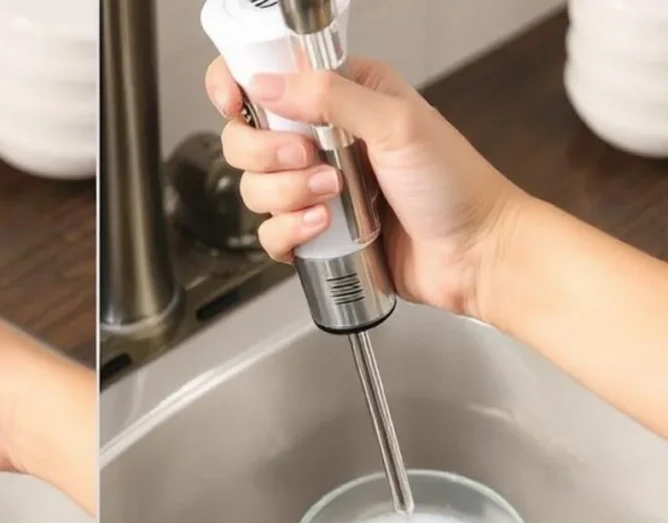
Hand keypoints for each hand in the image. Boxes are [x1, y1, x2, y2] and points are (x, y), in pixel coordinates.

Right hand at [205, 56, 525, 316]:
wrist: (476, 254)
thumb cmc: (455, 184)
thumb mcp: (397, 123)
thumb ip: (329, 95)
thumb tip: (267, 83)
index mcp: (342, 95)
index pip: (266, 77)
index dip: (238, 87)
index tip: (237, 105)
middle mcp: (321, 138)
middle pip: (245, 137)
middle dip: (268, 154)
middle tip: (308, 159)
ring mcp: (315, 187)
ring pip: (255, 188)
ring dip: (287, 195)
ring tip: (334, 201)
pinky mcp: (314, 232)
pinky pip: (270, 233)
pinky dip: (289, 233)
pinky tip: (324, 230)